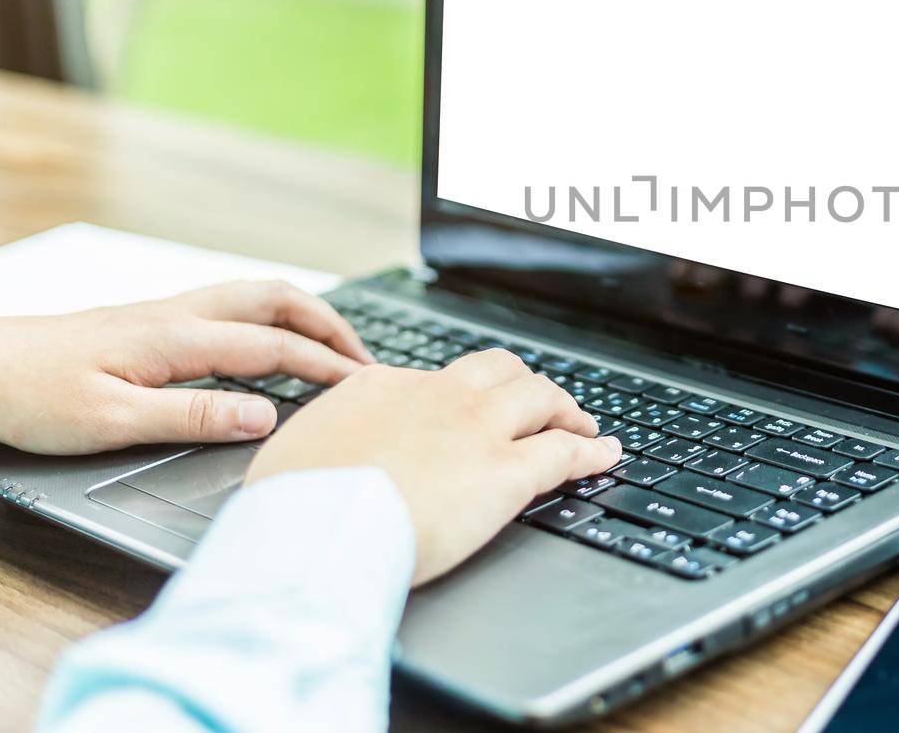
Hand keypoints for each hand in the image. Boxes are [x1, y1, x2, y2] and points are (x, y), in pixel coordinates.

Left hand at [0, 281, 372, 453]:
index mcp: (178, 337)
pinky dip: (272, 317)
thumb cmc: (32, 395)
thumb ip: (194, 415)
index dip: (327, 366)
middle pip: (278, 300)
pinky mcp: (151, 322)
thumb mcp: (114, 422)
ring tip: (333, 346)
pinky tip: (269, 344)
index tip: (367, 386)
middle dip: (331, 325)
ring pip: (256, 295)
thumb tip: (264, 414)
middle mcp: (179, 314)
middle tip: (366, 359)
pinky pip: (232, 306)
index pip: (275, 345)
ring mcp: (166, 313)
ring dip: (304, 315)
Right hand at [246, 349, 621, 583]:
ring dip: (566, 408)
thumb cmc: (292, 505)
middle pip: (498, 371)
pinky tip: (606, 454)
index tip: (464, 413)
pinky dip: (592, 450)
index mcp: (380, 388)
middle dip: (522, 384)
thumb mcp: (293, 454)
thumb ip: (323, 443)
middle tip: (538, 403)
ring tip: (582, 423)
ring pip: (540, 396)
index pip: (433, 380)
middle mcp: (436, 396)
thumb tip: (322, 454)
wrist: (317, 528)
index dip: (459, 397)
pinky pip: (565, 451)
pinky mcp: (506, 471)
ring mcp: (475, 429)